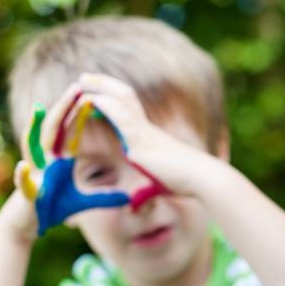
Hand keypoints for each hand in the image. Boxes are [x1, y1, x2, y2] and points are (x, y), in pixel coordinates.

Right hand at [17, 85, 128, 235]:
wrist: (31, 224)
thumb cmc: (54, 207)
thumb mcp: (84, 202)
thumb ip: (104, 198)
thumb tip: (127, 198)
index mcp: (60, 160)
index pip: (72, 132)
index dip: (81, 115)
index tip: (93, 96)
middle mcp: (45, 160)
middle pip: (54, 130)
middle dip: (64, 109)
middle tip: (76, 87)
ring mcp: (35, 173)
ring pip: (34, 146)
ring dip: (36, 128)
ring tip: (41, 109)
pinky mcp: (27, 192)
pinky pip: (24, 183)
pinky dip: (23, 175)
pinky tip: (23, 167)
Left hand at [71, 73, 196, 202]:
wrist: (201, 178)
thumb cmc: (185, 183)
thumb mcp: (158, 186)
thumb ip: (144, 194)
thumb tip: (134, 208)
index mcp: (150, 137)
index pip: (129, 111)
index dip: (113, 100)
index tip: (97, 93)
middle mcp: (146, 129)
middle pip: (125, 97)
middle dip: (105, 85)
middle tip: (87, 77)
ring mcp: (144, 132)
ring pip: (120, 100)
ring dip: (101, 88)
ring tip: (83, 79)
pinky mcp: (141, 140)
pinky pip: (119, 115)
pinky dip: (104, 105)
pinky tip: (90, 98)